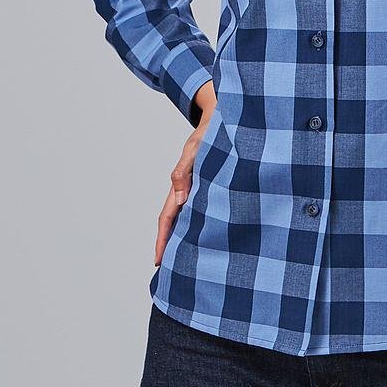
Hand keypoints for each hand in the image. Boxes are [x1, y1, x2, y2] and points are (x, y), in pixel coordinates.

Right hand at [153, 86, 216, 265]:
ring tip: (192, 261)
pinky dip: (205, 223)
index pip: (168, 216)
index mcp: (183, 181)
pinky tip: (212, 235)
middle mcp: (191, 188)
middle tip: (173, 271)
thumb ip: (185, 169)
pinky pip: (207, 207)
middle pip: (177, 222)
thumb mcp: (196, 148)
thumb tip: (179, 197)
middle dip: (172, 245)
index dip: (162, 239)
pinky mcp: (217, 183)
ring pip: (192, 217)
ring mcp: (203, 187)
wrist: (228, 115)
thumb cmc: (210, 130)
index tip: (158, 259)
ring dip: (188, 236)